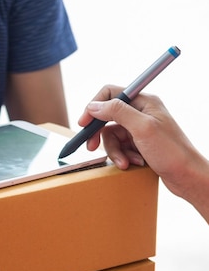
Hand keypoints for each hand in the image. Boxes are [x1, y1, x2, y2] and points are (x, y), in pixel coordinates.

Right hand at [78, 85, 208, 200]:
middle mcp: (141, 112)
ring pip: (111, 135)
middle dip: (99, 134)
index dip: (94, 106)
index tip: (84, 122)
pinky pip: (119, 147)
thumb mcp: (142, 128)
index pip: (111, 93)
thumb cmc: (172, 152)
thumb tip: (94, 105)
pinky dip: (122, 156)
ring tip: (125, 161)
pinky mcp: (138, 143)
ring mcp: (139, 128)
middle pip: (107, 117)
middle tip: (89, 146)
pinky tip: (133, 163)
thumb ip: (117, 112)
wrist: (187, 176)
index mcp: (144, 102)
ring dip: (115, 151)